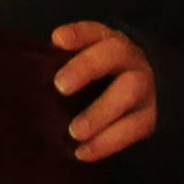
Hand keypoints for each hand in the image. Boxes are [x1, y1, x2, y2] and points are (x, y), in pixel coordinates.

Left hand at [48, 22, 156, 162]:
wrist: (151, 92)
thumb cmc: (105, 79)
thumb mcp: (90, 64)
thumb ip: (66, 64)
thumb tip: (32, 74)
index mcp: (111, 42)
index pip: (95, 31)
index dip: (78, 34)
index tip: (58, 40)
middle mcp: (130, 59)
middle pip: (114, 54)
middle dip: (87, 67)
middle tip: (61, 86)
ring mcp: (144, 87)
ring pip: (128, 93)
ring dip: (99, 112)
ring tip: (75, 131)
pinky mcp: (150, 116)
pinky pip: (133, 129)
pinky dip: (107, 143)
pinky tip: (83, 153)